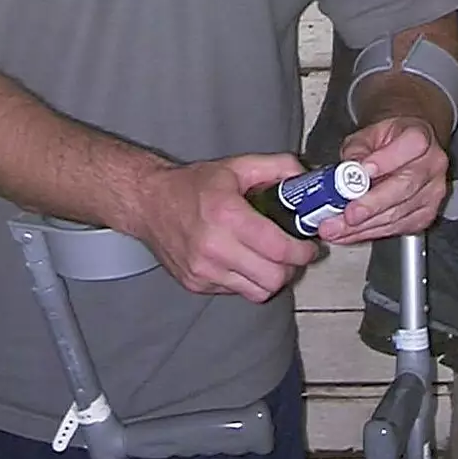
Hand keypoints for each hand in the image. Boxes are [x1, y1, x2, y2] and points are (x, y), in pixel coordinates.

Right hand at [135, 154, 318, 302]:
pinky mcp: (196, 284)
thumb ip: (276, 167)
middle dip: (291, 268)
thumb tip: (303, 176)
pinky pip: (236, 291)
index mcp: (227, 215)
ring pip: (257, 292)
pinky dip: (246, 279)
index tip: (308, 246)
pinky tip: (243, 260)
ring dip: (270, 278)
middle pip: (272, 278)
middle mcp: (214, 247)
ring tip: (269, 259)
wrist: (149, 203)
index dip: (302, 251)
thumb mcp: (236, 167)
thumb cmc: (191, 186)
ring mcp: (203, 270)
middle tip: (292, 254)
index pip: (278, 249)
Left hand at [317, 116, 447, 244]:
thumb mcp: (366, 135)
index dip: (386, 160)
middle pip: (405, 186)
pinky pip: (398, 228)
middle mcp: (432, 165)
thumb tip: (347, 171)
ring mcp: (432, 192)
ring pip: (400, 213)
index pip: (411, 146)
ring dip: (365, 225)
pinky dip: (370, 232)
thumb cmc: (387, 142)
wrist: (405, 152)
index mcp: (420, 137)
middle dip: (372, 204)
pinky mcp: (426, 215)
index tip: (363, 171)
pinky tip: (350, 233)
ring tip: (338, 228)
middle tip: (348, 214)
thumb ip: (357, 150)